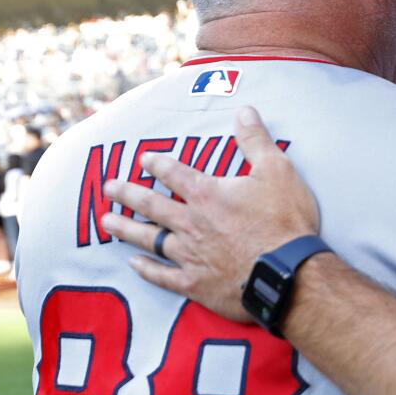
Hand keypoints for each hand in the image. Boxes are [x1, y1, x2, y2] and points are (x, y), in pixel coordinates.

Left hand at [101, 107, 320, 320]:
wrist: (288, 274)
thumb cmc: (284, 221)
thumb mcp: (277, 170)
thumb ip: (256, 140)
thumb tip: (244, 111)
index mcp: (207, 194)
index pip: (174, 174)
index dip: (158, 164)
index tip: (144, 159)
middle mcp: (190, 223)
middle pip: (151, 205)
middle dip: (128, 193)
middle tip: (109, 187)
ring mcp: (190, 255)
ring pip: (149, 239)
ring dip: (127, 229)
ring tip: (107, 222)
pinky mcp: (196, 283)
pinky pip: (163, 276)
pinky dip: (147, 270)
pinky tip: (134, 264)